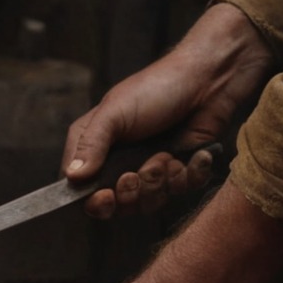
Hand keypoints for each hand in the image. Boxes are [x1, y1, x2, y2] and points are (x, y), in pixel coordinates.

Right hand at [63, 3, 274, 218]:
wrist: (209, 78)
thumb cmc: (157, 88)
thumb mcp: (115, 112)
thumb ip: (91, 144)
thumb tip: (72, 178)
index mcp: (95, 147)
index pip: (82, 191)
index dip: (94, 202)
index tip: (106, 196)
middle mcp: (119, 162)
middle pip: (117, 204)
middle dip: (132, 192)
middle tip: (138, 172)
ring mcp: (149, 168)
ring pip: (149, 202)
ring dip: (160, 182)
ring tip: (167, 155)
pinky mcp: (178, 171)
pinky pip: (179, 192)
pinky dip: (188, 176)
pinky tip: (192, 155)